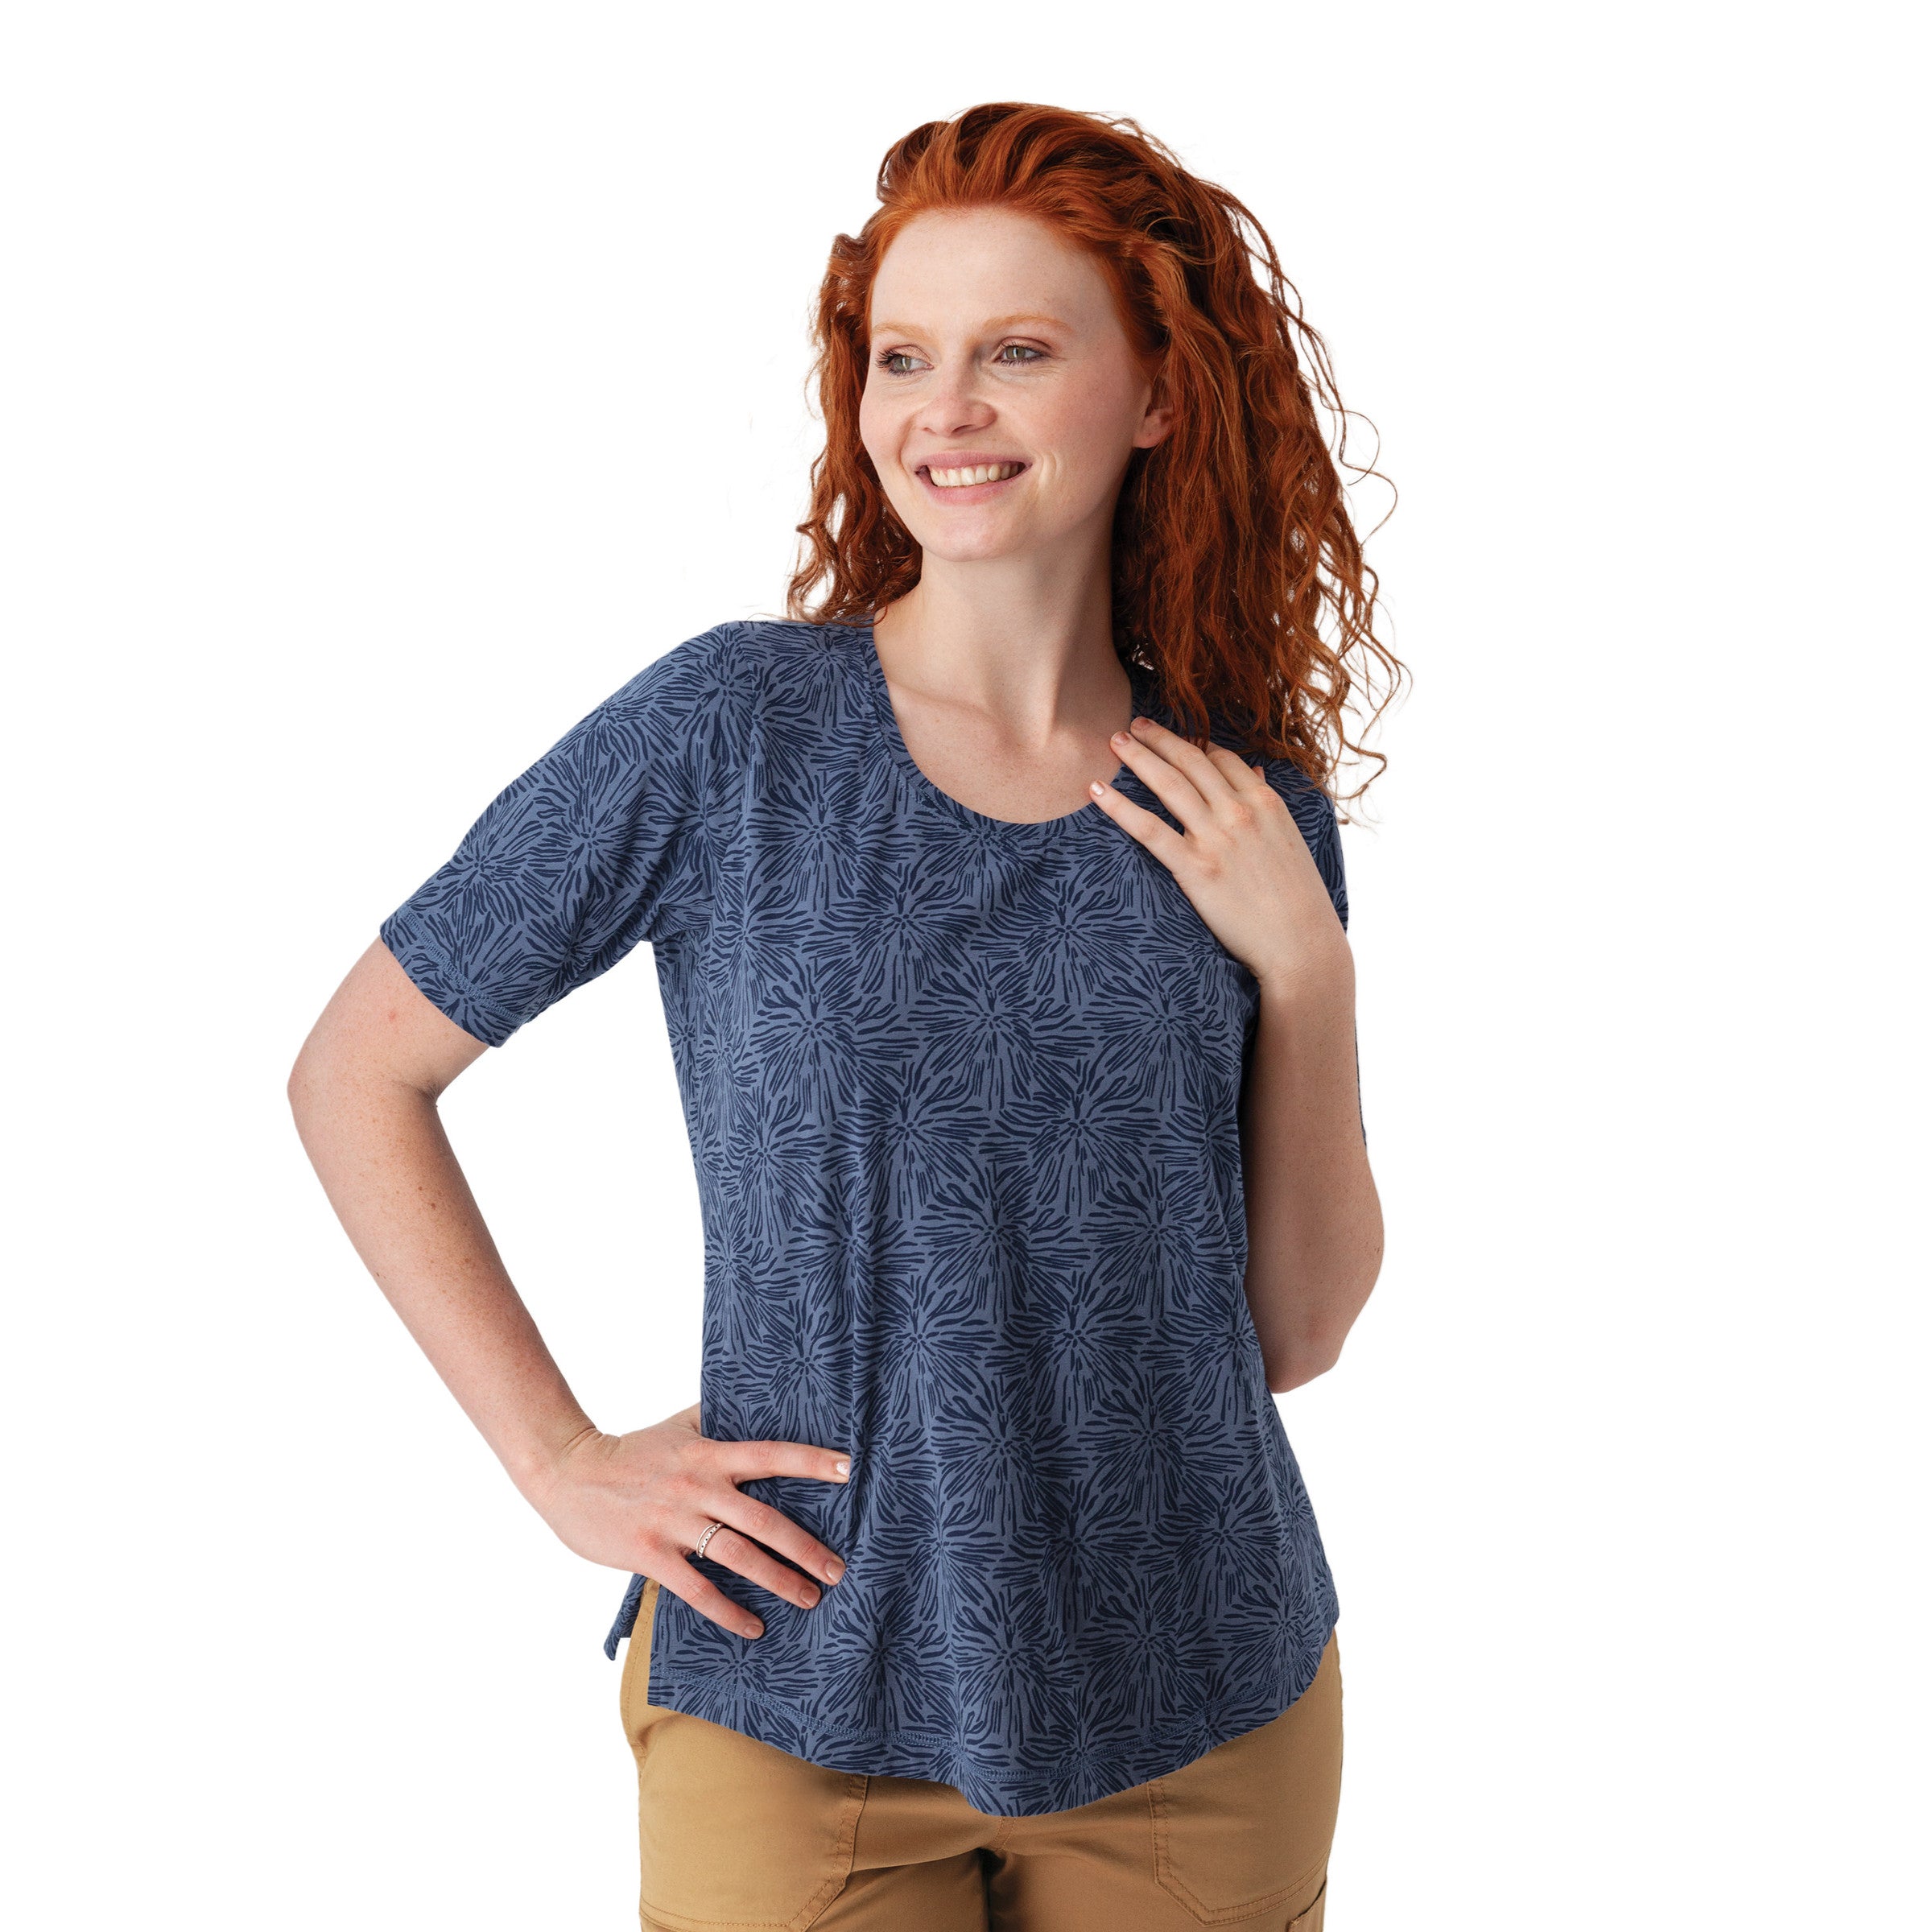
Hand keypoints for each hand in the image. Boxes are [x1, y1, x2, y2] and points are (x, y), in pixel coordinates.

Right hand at [524, 1402, 849, 1639]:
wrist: (568, 1473)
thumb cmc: (630, 1451)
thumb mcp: (678, 1427)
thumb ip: (715, 1419)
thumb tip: (753, 1400)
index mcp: (709, 1453)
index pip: (770, 1454)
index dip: (811, 1461)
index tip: (849, 1470)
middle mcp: (698, 1486)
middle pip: (764, 1520)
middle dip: (806, 1548)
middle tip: (837, 1570)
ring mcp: (674, 1522)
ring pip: (738, 1557)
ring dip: (778, 1581)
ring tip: (808, 1598)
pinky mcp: (650, 1554)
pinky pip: (697, 1589)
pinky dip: (728, 1611)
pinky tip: (753, 1627)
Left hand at [1090, 716, 1349, 992]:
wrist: (1301, 944)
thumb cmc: (1300, 900)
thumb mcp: (1292, 842)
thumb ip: (1268, 806)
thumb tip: (1257, 774)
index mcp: (1266, 802)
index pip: (1223, 759)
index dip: (1195, 744)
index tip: (1174, 738)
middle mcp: (1240, 811)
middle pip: (1191, 762)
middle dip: (1160, 738)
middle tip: (1134, 725)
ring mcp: (1216, 837)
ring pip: (1168, 784)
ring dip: (1137, 757)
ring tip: (1114, 741)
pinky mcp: (1194, 867)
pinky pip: (1147, 828)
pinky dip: (1118, 805)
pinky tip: (1096, 790)